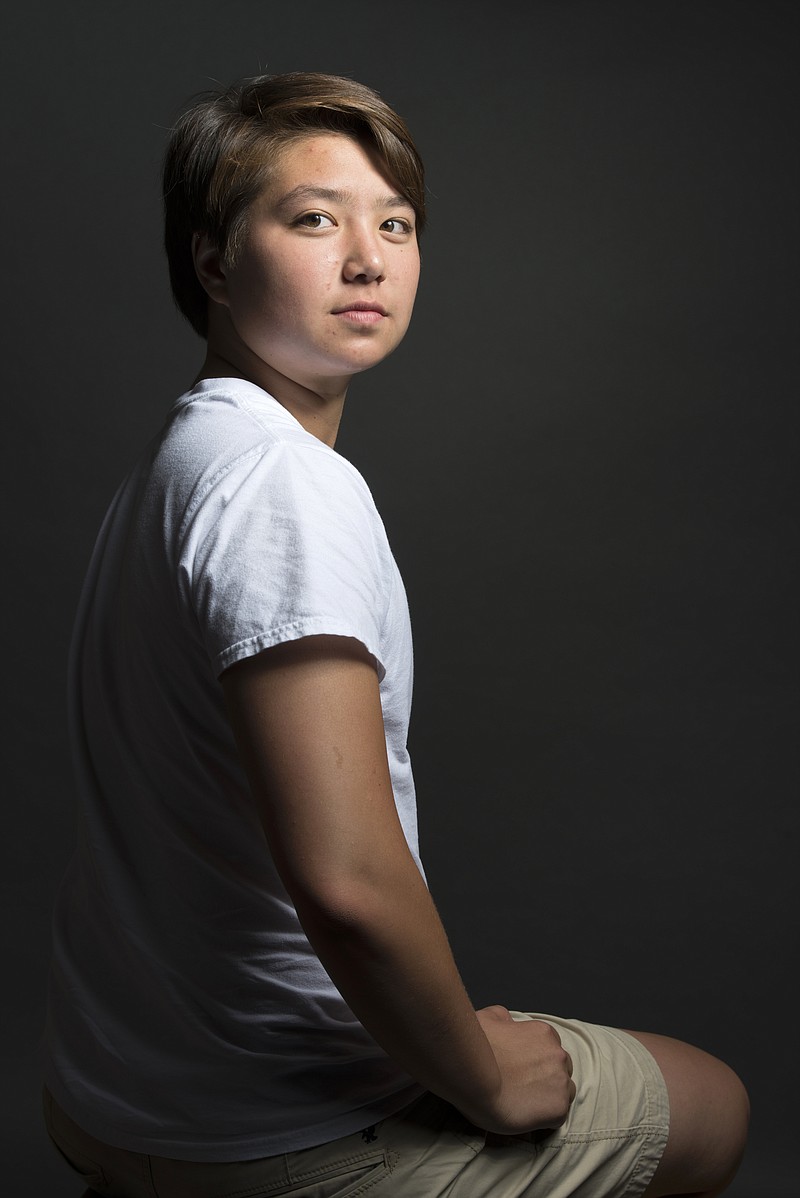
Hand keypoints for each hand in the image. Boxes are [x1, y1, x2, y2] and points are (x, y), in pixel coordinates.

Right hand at [465, 1006, 575, 1134]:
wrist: (474, 1081)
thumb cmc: (476, 1050)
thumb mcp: (487, 1018)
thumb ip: (503, 1018)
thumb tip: (507, 1021)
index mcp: (544, 1033)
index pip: (551, 1047)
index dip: (537, 1060)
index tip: (523, 1069)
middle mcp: (558, 1055)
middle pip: (561, 1068)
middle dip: (547, 1077)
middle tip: (523, 1087)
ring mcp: (560, 1082)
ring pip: (564, 1092)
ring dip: (549, 1097)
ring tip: (525, 1104)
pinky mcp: (558, 1109)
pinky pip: (558, 1116)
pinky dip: (545, 1118)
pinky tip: (526, 1116)